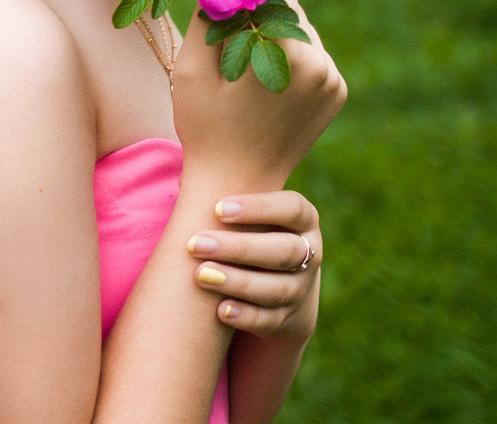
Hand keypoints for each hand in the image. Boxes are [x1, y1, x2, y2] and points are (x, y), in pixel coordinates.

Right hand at [171, 0, 346, 191]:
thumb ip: (210, 15)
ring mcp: (333, 78)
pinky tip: (263, 80)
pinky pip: (312, 54)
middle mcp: (321, 61)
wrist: (237, 183)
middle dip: (258, 11)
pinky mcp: (337, 92)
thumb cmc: (204, 126)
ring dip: (274, 33)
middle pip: (288, 7)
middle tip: (227, 33)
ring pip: (300, 29)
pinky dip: (290, 56)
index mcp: (287, 51)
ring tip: (242, 64)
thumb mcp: (192, 67)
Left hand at [186, 190, 321, 341]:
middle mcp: (310, 254)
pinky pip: (271, 321)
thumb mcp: (249, 212)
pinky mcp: (291, 320)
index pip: (293, 209)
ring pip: (277, 288)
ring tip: (200, 275)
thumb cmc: (249, 230)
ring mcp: (303, 289)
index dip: (259, 208)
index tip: (218, 208)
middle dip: (239, 248)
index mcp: (303, 220)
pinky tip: (220, 310)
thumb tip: (185, 176)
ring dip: (237, 282)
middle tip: (195, 244)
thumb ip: (229, 195)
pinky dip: (246, 316)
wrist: (277, 283)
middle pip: (284, 251)